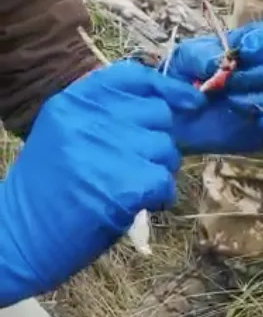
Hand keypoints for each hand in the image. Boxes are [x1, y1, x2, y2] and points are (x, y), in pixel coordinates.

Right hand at [0, 61, 187, 303]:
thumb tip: (167, 107)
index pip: (134, 77)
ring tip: (130, 189)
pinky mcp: (120, 185)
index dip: (168, 88)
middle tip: (137, 167)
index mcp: (73, 101)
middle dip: (158, 142)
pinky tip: (136, 206)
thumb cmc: (45, 192)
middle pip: (158, 114)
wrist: (17, 239)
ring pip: (166, 150)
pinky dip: (160, 198)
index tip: (190, 102)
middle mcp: (89, 118)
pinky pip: (164, 183)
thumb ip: (106, 117)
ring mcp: (105, 150)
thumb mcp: (65, 136)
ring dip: (159, 173)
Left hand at [164, 19, 262, 153]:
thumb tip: (223, 63)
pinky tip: (260, 122)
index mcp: (253, 47)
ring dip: (262, 99)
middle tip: (231, 81)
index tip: (242, 53)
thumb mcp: (185, 58)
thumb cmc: (182, 79)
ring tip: (231, 101)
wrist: (171, 117)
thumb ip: (202, 55)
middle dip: (262, 74)